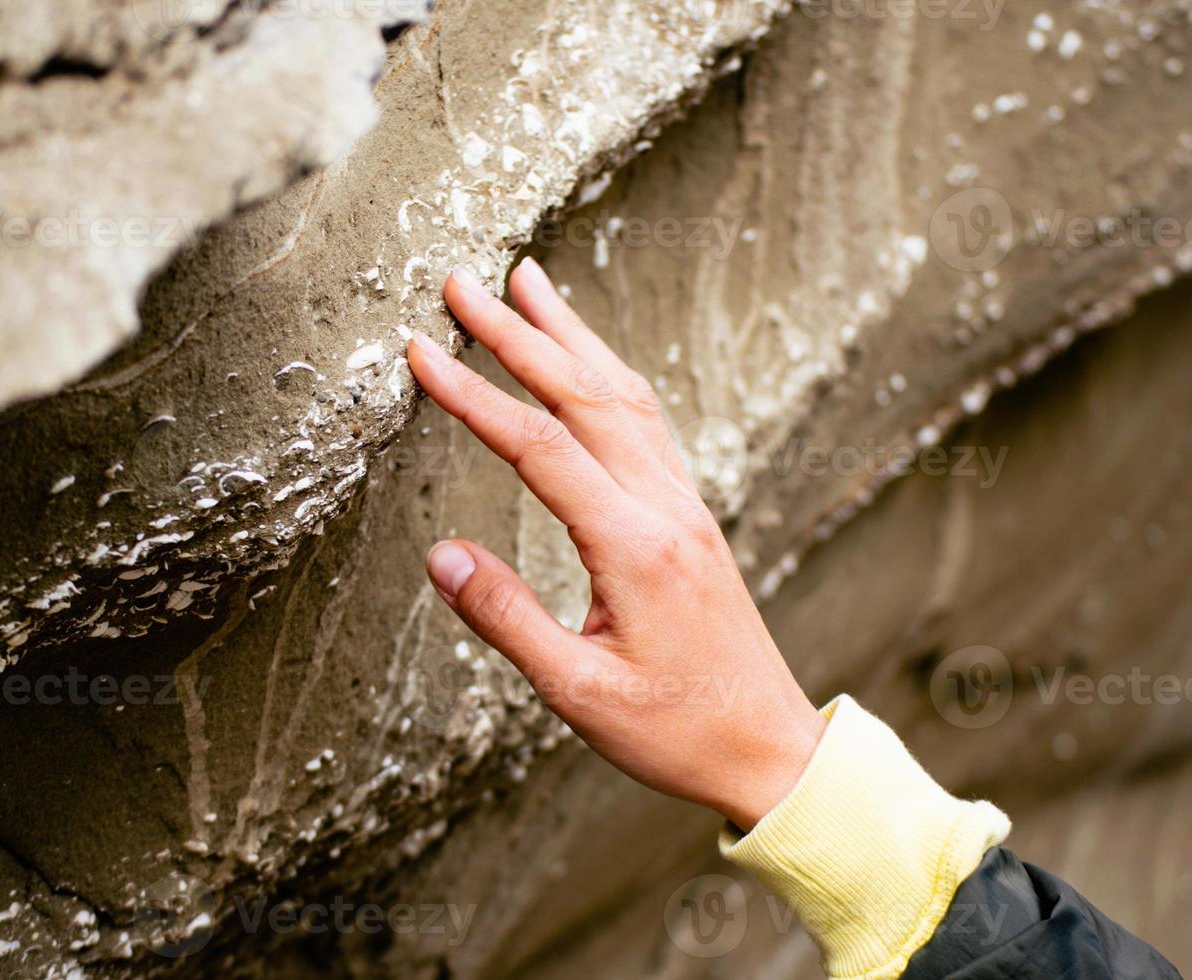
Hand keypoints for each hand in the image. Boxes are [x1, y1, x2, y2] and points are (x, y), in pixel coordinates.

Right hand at [407, 261, 824, 830]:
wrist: (770, 748)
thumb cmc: (678, 731)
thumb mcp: (579, 693)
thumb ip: (507, 620)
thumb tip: (441, 556)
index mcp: (635, 547)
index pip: (540, 448)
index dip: (475, 396)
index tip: (422, 352)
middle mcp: (665, 509)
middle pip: (585, 395)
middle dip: (519, 333)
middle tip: (463, 283)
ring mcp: (684, 505)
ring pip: (624, 394)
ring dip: (572, 334)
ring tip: (529, 283)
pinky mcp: (689, 515)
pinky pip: (646, 420)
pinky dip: (607, 373)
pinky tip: (588, 361)